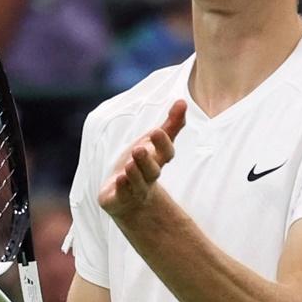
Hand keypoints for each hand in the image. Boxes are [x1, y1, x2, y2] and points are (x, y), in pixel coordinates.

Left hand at [98, 100, 186, 218]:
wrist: (128, 200)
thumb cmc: (142, 165)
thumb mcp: (154, 144)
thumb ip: (170, 126)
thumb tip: (183, 101)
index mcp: (158, 161)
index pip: (165, 154)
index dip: (162, 144)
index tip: (156, 131)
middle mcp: (148, 177)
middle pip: (152, 171)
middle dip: (146, 160)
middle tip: (139, 149)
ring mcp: (134, 190)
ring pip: (137, 183)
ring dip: (134, 173)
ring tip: (129, 163)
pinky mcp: (118, 200)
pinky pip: (121, 195)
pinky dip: (121, 188)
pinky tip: (119, 179)